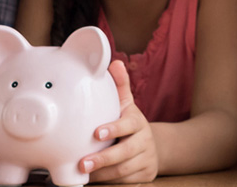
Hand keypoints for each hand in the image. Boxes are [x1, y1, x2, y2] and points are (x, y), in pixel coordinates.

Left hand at [80, 60, 157, 183]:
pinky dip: (109, 182)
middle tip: (83, 163)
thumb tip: (114, 62)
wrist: (154, 146)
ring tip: (84, 174)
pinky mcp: (145, 176)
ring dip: (103, 174)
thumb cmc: (130, 124)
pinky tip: (95, 181)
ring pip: (124, 171)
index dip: (114, 129)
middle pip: (126, 152)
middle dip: (103, 159)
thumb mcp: (126, 105)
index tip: (96, 133)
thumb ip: (119, 86)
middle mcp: (144, 141)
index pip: (128, 124)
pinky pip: (126, 182)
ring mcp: (146, 160)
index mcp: (137, 121)